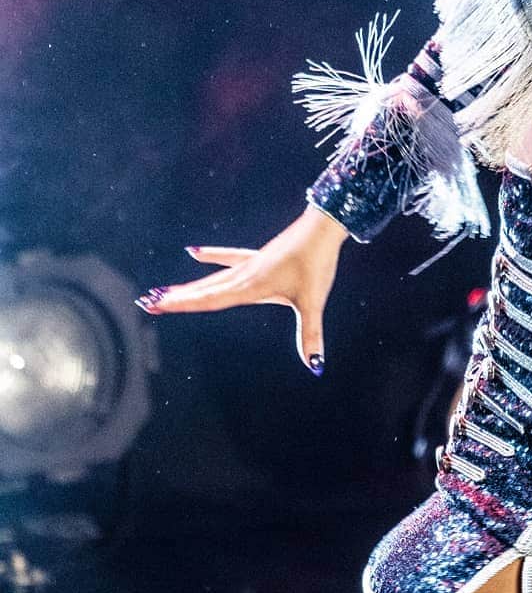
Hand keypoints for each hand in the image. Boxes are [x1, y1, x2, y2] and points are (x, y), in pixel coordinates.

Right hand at [136, 204, 348, 374]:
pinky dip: (212, 256)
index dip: (183, 304)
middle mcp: (245, 275)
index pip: (210, 299)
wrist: (323, 228)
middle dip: (176, 298)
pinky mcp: (259, 257)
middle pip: (204, 289)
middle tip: (147, 301)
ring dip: (189, 285)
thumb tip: (315, 364)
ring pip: (213, 277)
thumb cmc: (317, 264)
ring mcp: (250, 264)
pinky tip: (194, 252)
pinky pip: (230, 258)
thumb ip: (310, 334)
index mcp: (251, 286)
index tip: (158, 304)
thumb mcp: (313, 301)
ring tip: (164, 290)